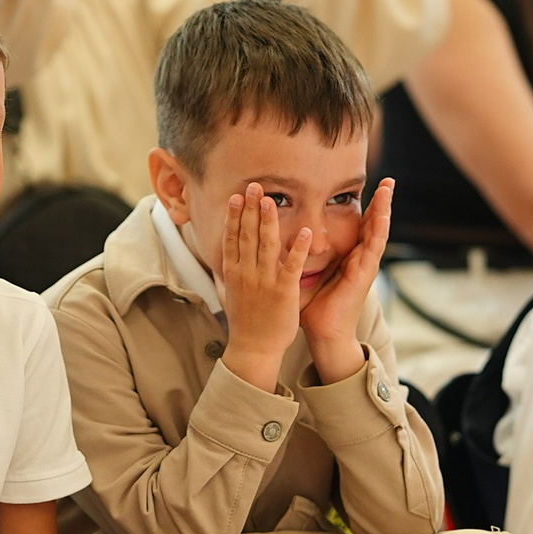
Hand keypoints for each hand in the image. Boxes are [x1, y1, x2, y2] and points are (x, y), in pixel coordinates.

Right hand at [218, 182, 311, 390]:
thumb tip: (227, 252)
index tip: (236, 196)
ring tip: (271, 199)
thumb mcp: (231, 291)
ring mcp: (265, 281)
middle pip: (247, 235)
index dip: (234, 215)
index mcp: (234, 272)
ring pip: (266, 245)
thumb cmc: (246, 320)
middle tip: (253, 186)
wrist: (254, 347)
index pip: (232, 237)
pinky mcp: (284, 291)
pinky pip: (292, 266)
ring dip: (268, 221)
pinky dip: (298, 248)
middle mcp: (247, 273)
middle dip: (249, 209)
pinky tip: (305, 232)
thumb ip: (232, 269)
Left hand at [300, 178, 391, 383]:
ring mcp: (365, 267)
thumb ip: (308, 256)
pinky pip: (373, 250)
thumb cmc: (316, 307)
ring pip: (377, 233)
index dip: (366, 207)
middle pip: (373, 226)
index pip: (360, 227)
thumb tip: (291, 239)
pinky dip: (378, 232)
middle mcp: (360, 260)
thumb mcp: (312, 274)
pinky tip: (383, 217)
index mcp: (349, 258)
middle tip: (389, 181)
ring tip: (389, 190)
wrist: (324, 333)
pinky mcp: (364, 276)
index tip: (369, 186)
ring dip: (384, 211)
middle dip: (381, 203)